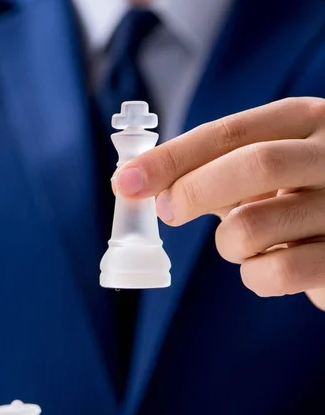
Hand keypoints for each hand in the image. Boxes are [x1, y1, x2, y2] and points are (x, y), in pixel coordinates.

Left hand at [112, 97, 324, 309]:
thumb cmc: (294, 197)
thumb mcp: (261, 169)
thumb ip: (208, 169)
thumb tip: (130, 182)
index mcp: (306, 122)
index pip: (229, 133)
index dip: (171, 158)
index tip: (125, 181)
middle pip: (255, 165)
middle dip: (193, 191)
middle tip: (169, 212)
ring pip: (255, 227)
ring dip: (228, 245)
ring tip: (245, 243)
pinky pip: (277, 273)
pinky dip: (255, 277)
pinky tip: (270, 266)